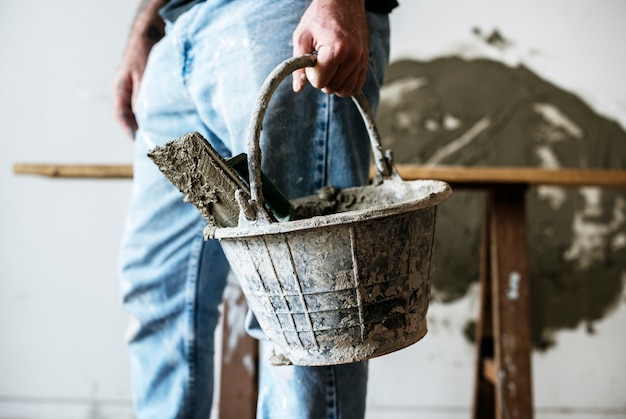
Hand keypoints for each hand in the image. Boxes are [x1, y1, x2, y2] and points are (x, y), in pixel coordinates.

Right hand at [112, 0, 164, 138]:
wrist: (149, 34)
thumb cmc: (144, 52)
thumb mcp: (143, 75)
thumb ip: (142, 95)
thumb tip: (143, 117)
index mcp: (120, 89)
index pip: (121, 115)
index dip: (129, 130)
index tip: (138, 141)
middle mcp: (125, 92)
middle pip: (130, 117)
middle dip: (140, 131)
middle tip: (153, 144)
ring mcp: (133, 91)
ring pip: (139, 113)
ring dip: (148, 123)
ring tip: (160, 136)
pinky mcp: (144, 90)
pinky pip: (147, 106)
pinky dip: (154, 115)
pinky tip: (165, 122)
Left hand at [292, 0, 368, 96]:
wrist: (343, 2)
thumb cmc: (320, 17)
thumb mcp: (302, 36)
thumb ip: (298, 64)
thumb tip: (298, 88)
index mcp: (336, 50)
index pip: (319, 82)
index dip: (311, 74)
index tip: (312, 59)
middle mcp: (352, 57)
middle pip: (331, 88)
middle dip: (322, 79)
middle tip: (320, 61)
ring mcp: (361, 60)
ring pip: (345, 91)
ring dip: (334, 83)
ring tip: (329, 66)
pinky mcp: (366, 61)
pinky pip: (357, 86)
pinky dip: (346, 84)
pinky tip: (339, 72)